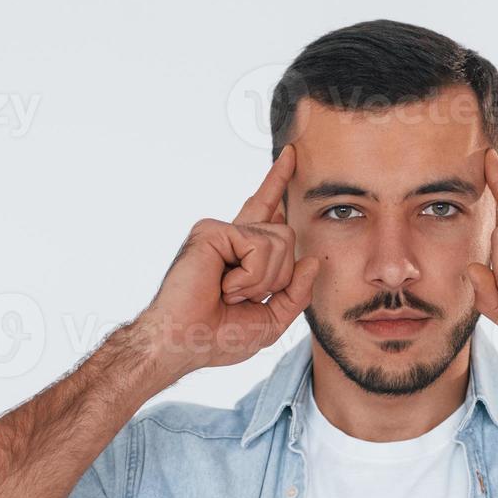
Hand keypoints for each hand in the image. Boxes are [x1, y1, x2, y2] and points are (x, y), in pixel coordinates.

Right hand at [137, 145, 319, 374]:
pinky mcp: (212, 231)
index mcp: (242, 254)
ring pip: (280, 241)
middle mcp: (232, 237)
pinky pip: (259, 246)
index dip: (278, 183)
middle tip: (240, 299)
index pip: (267, 212)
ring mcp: (221, 232)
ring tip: (229, 294)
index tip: (290, 154)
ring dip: (262, 280)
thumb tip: (313, 260)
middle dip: (278, 277)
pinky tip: (224, 287)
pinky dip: (249, 277)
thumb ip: (296, 293)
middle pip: (286, 236)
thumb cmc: (217, 337)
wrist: (183, 343)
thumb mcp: (271, 320)